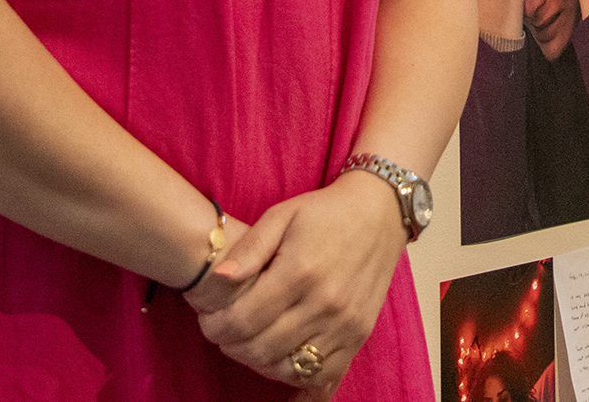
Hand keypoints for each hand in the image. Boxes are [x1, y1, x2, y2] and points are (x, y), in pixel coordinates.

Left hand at [195, 174, 403, 395]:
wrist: (380, 213)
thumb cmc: (325, 212)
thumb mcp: (282, 215)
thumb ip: (249, 248)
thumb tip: (218, 279)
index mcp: (300, 271)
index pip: (242, 321)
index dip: (215, 327)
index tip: (209, 320)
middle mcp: (325, 303)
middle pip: (261, 349)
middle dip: (231, 346)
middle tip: (224, 331)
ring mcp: (345, 323)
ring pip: (288, 368)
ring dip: (259, 362)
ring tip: (250, 342)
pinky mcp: (358, 335)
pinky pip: (322, 375)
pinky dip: (297, 376)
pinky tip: (281, 360)